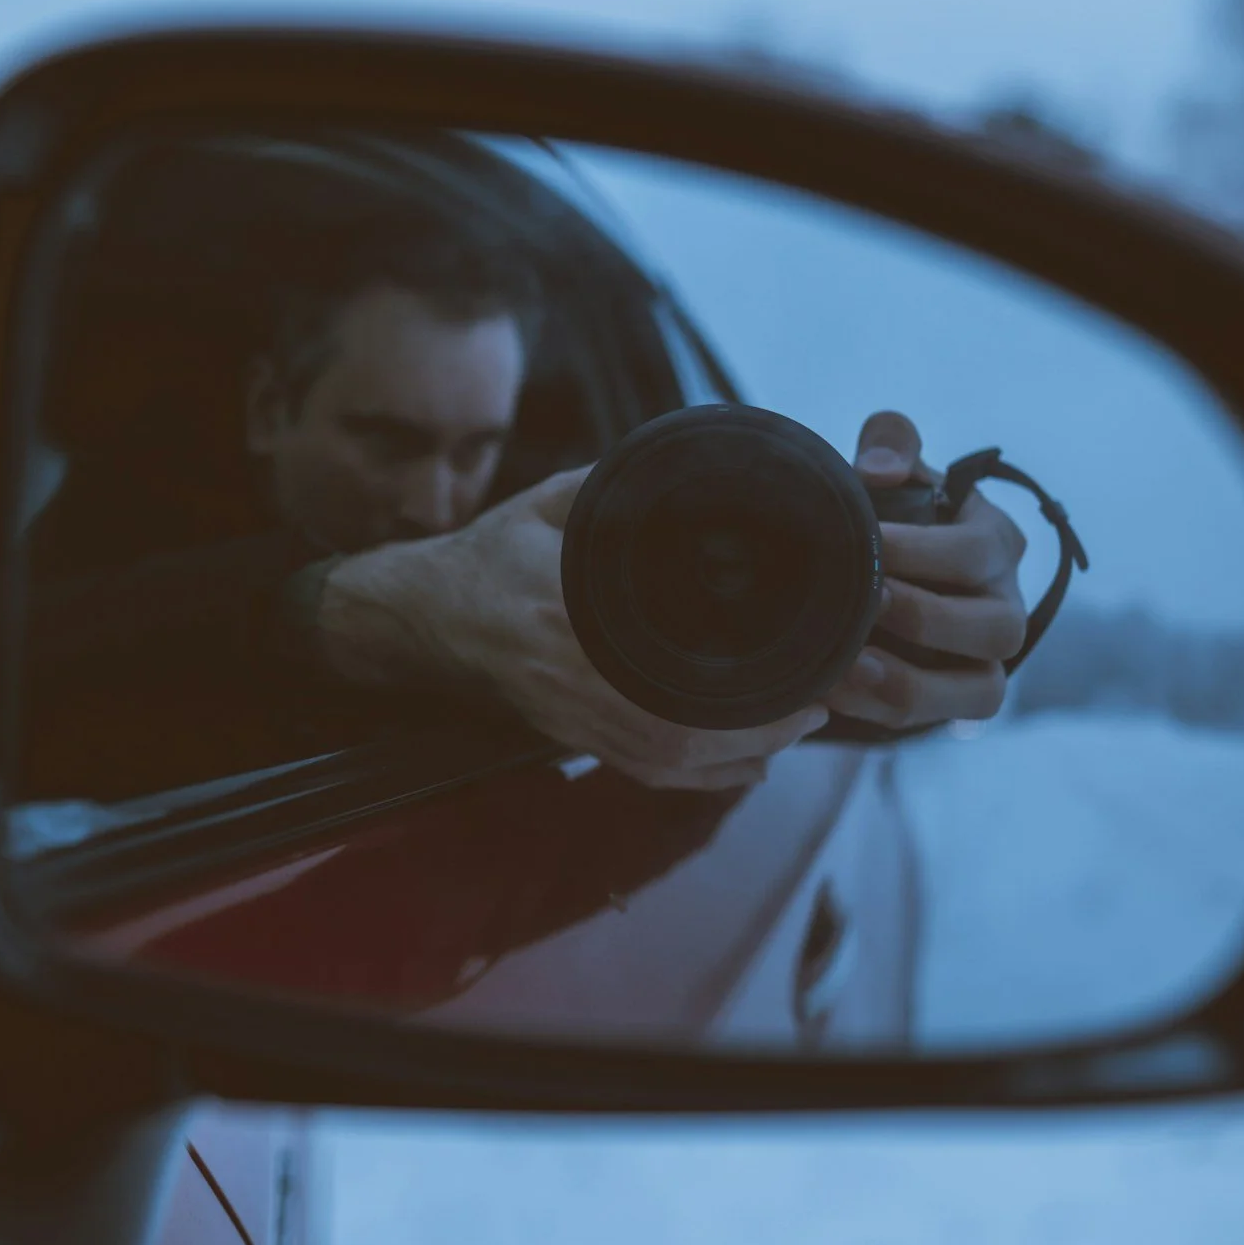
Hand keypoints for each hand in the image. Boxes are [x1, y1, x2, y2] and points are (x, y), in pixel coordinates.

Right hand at [316, 469, 826, 789]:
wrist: (427, 611)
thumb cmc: (494, 551)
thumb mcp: (552, 500)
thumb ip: (618, 490)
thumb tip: (697, 468)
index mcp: (567, 616)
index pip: (662, 677)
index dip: (736, 697)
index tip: (796, 677)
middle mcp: (570, 680)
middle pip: (676, 736)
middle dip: (756, 733)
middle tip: (816, 705)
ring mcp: (569, 717)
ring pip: (663, 762)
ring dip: (736, 758)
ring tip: (793, 729)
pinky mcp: (569, 736)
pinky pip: (641, 770)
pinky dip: (699, 776)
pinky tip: (745, 765)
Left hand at [826, 410, 1029, 727]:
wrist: (871, 573)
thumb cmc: (889, 515)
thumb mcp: (892, 471)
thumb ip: (890, 443)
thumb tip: (879, 470)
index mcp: (994, 539)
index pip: (976, 549)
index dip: (921, 552)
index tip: (864, 544)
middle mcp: (1005, 601)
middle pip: (997, 626)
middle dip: (924, 619)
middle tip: (860, 605)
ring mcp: (990, 658)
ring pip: (983, 688)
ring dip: (913, 683)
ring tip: (847, 667)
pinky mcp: (964, 698)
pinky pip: (945, 719)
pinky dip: (892, 711)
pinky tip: (837, 694)